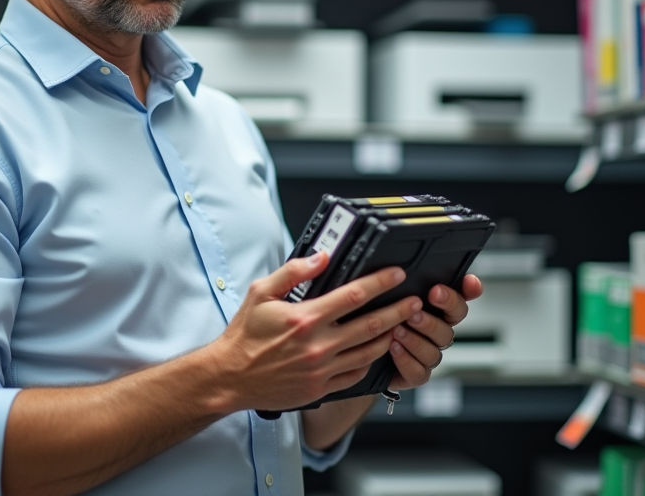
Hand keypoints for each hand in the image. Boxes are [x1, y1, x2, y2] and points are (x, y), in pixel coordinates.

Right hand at [209, 252, 423, 411]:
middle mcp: (318, 345)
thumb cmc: (244, 335)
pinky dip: (369, 362)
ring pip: (368, 352)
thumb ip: (293, 272)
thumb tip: (321, 257)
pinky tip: (375, 351)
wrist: (230, 377)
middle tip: (414, 303)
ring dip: (390, 337)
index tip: (396, 275)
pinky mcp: (320, 388)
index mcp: (306, 318)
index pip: (353, 295)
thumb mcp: (261, 293)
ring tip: (402, 326)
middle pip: (371, 325)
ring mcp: (322, 370)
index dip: (380, 283)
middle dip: (398, 311)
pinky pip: (355, 375)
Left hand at [387, 274, 482, 390]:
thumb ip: (400, 281)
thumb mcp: (385, 293)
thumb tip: (400, 265)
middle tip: (415, 312)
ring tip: (397, 330)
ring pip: (434, 351)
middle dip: (432, 319)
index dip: (469, 290)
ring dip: (416, 340)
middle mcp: (436, 332)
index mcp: (437, 310)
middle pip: (449, 328)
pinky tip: (393, 348)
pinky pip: (419, 371)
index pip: (461, 299)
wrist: (360, 351)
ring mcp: (428, 354)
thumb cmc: (376, 316)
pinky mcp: (415, 374)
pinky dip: (406, 360)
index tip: (467, 281)